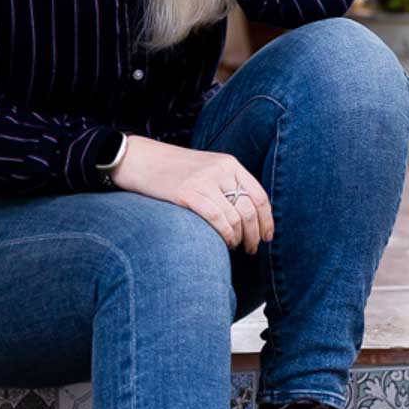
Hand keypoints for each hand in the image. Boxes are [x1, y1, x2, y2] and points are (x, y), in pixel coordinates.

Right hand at [111, 135, 274, 254]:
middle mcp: (221, 170)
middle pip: (250, 209)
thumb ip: (226, 185)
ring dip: (238, 238)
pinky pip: (217, 220)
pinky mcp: (188, 193)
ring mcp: (204, 181)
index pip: (259, 195)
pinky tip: (224, 242)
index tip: (267, 236)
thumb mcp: (206, 169)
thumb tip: (246, 217)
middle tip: (251, 249)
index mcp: (229, 164)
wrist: (140, 159)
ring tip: (234, 246)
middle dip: (255, 234)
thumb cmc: (172, 170)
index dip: (267, 220)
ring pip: (235, 218)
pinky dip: (225, 235)